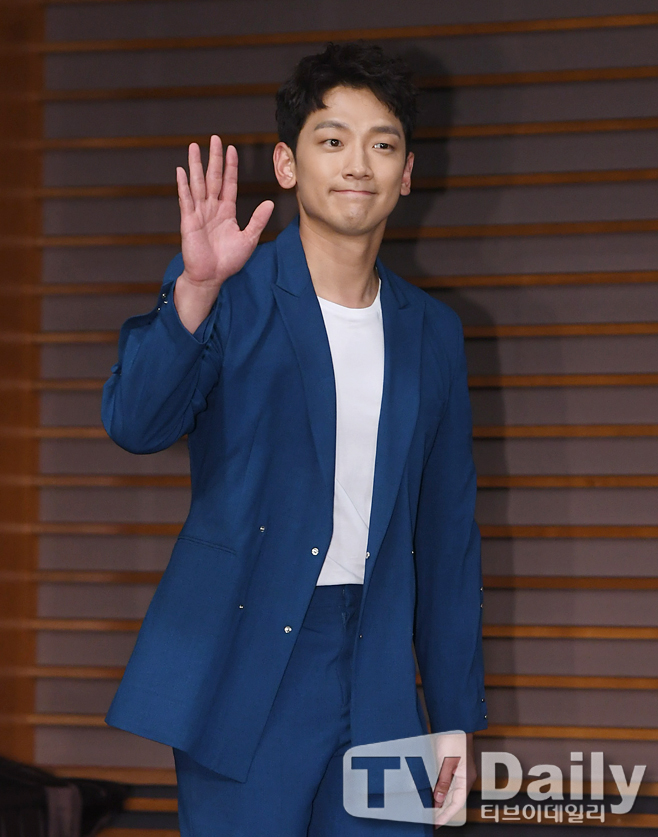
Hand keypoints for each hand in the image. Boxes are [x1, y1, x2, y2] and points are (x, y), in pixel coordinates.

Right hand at [173, 136, 273, 332]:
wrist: (211, 277)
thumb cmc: (228, 261)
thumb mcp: (249, 239)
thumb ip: (257, 220)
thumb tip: (270, 204)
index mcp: (226, 211)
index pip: (229, 183)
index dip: (230, 166)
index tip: (231, 149)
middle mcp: (212, 209)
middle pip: (213, 178)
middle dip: (214, 158)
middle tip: (214, 138)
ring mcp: (199, 213)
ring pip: (198, 184)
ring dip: (196, 165)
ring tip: (194, 147)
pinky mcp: (189, 222)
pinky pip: (186, 200)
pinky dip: (183, 186)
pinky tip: (181, 171)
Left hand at [432, 733, 476, 828]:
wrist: (453, 721)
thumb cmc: (453, 739)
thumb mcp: (446, 763)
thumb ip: (443, 782)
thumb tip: (439, 799)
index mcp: (466, 778)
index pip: (457, 803)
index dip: (446, 815)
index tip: (436, 823)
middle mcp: (464, 777)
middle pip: (453, 799)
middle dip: (442, 809)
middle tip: (429, 818)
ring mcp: (459, 771)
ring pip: (449, 791)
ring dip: (439, 800)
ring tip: (428, 808)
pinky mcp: (452, 765)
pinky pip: (446, 782)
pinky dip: (438, 789)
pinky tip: (430, 792)